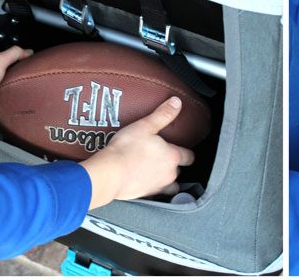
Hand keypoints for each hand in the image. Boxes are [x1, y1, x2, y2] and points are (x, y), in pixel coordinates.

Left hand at [0, 46, 32, 124]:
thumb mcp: (0, 60)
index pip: (13, 78)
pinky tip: (13, 129)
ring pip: (6, 112)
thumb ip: (14, 54)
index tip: (33, 80)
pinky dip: (4, 128)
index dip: (22, 79)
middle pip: (11, 96)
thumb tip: (28, 51)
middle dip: (20, 99)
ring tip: (28, 117)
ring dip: (14, 114)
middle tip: (34, 101)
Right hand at [79, 97, 195, 208]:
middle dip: (174, 165)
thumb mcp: (145, 126)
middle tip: (164, 159)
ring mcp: (158, 186)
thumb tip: (176, 102)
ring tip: (158, 174)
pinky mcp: (146, 195)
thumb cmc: (126, 149)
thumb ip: (163, 114)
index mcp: (172, 156)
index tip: (184, 151)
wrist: (109, 174)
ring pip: (171, 186)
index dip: (187, 153)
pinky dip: (152, 189)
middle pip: (179, 170)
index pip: (189, 156)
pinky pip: (155, 194)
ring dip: (166, 180)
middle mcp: (169, 173)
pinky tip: (145, 184)